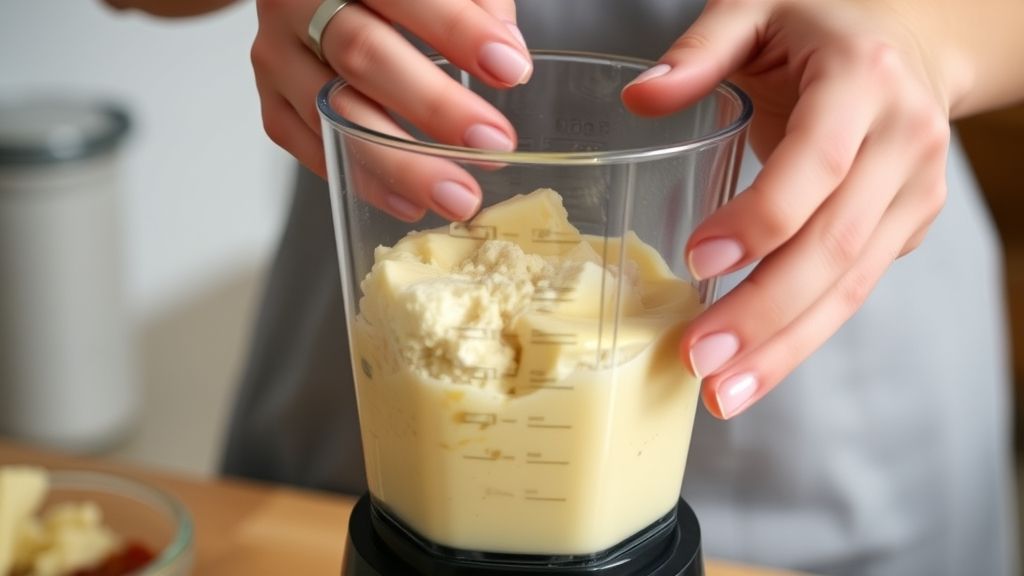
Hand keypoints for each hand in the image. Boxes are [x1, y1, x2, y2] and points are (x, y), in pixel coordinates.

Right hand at [251, 0, 531, 220]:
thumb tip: (507, 53)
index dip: (458, 31)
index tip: (511, 70)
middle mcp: (299, 3)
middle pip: (362, 54)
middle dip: (433, 105)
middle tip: (492, 145)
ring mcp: (278, 54)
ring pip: (334, 111)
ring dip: (400, 162)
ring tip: (457, 195)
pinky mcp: (272, 101)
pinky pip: (312, 147)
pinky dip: (363, 179)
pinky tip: (409, 202)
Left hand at [621, 0, 952, 418]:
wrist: (914, 41)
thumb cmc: (822, 24)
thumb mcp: (758, 7)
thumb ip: (700, 49)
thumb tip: (639, 99)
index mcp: (861, 81)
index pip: (815, 165)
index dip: (760, 219)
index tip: (696, 260)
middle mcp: (901, 142)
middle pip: (834, 246)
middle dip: (763, 313)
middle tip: (697, 360)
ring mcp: (913, 192)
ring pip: (850, 285)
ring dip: (784, 348)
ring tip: (723, 393)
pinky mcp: (908, 227)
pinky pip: (854, 291)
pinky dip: (802, 336)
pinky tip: (756, 370)